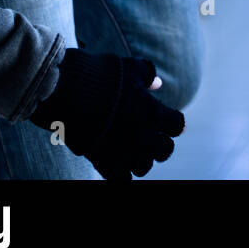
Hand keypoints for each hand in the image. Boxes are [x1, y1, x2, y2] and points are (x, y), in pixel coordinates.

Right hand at [29, 49, 185, 180]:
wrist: (71, 93)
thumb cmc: (101, 75)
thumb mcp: (129, 67)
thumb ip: (147, 74)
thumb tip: (158, 83)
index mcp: (154, 112)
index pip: (177, 125)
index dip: (173, 123)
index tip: (166, 121)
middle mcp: (144, 135)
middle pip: (165, 150)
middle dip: (160, 144)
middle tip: (150, 139)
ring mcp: (126, 151)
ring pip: (144, 167)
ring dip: (141, 160)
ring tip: (132, 152)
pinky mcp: (105, 163)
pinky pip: (121, 180)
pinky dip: (120, 174)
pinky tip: (115, 164)